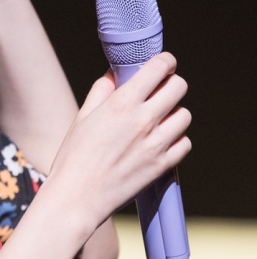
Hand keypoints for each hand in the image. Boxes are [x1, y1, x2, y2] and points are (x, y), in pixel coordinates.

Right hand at [45, 52, 191, 236]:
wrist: (77, 197)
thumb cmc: (74, 157)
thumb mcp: (82, 116)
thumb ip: (102, 91)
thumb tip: (115, 76)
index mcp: (121, 103)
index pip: (159, 68)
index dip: (165, 61)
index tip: (164, 64)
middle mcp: (143, 120)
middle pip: (179, 87)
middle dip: (171, 84)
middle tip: (160, 91)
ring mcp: (156, 144)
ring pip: (184, 115)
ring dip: (174, 113)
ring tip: (158, 119)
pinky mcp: (162, 165)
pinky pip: (184, 143)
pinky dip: (176, 139)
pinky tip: (160, 141)